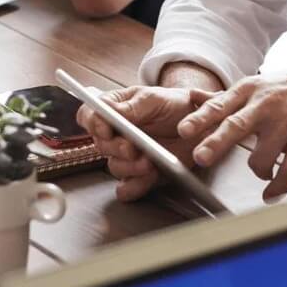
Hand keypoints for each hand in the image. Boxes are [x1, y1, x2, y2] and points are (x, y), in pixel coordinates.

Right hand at [76, 86, 209, 201]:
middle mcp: (115, 135)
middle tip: (132, 148)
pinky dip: (135, 186)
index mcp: (113, 110)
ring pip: (115, 167)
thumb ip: (132, 106)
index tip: (106, 129)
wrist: (197, 124)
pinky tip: (147, 179)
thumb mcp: (154, 98)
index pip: (89, 116)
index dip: (93, 123)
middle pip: (101, 145)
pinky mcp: (140, 175)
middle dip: (116, 148)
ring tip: (149, 163)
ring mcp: (127, 157)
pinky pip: (128, 187)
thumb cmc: (172, 104)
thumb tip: (108, 110)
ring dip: (130, 167)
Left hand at [177, 65, 286, 199]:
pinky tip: (271, 193)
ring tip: (263, 171)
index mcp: (250, 91)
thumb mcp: (257, 86)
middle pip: (237, 126)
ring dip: (258, 172)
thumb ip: (223, 97)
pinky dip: (277, 187)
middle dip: (217, 142)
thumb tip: (191, 97)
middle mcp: (267, 105)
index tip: (183, 130)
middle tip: (201, 158)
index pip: (220, 106)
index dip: (201, 118)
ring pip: (262, 158)